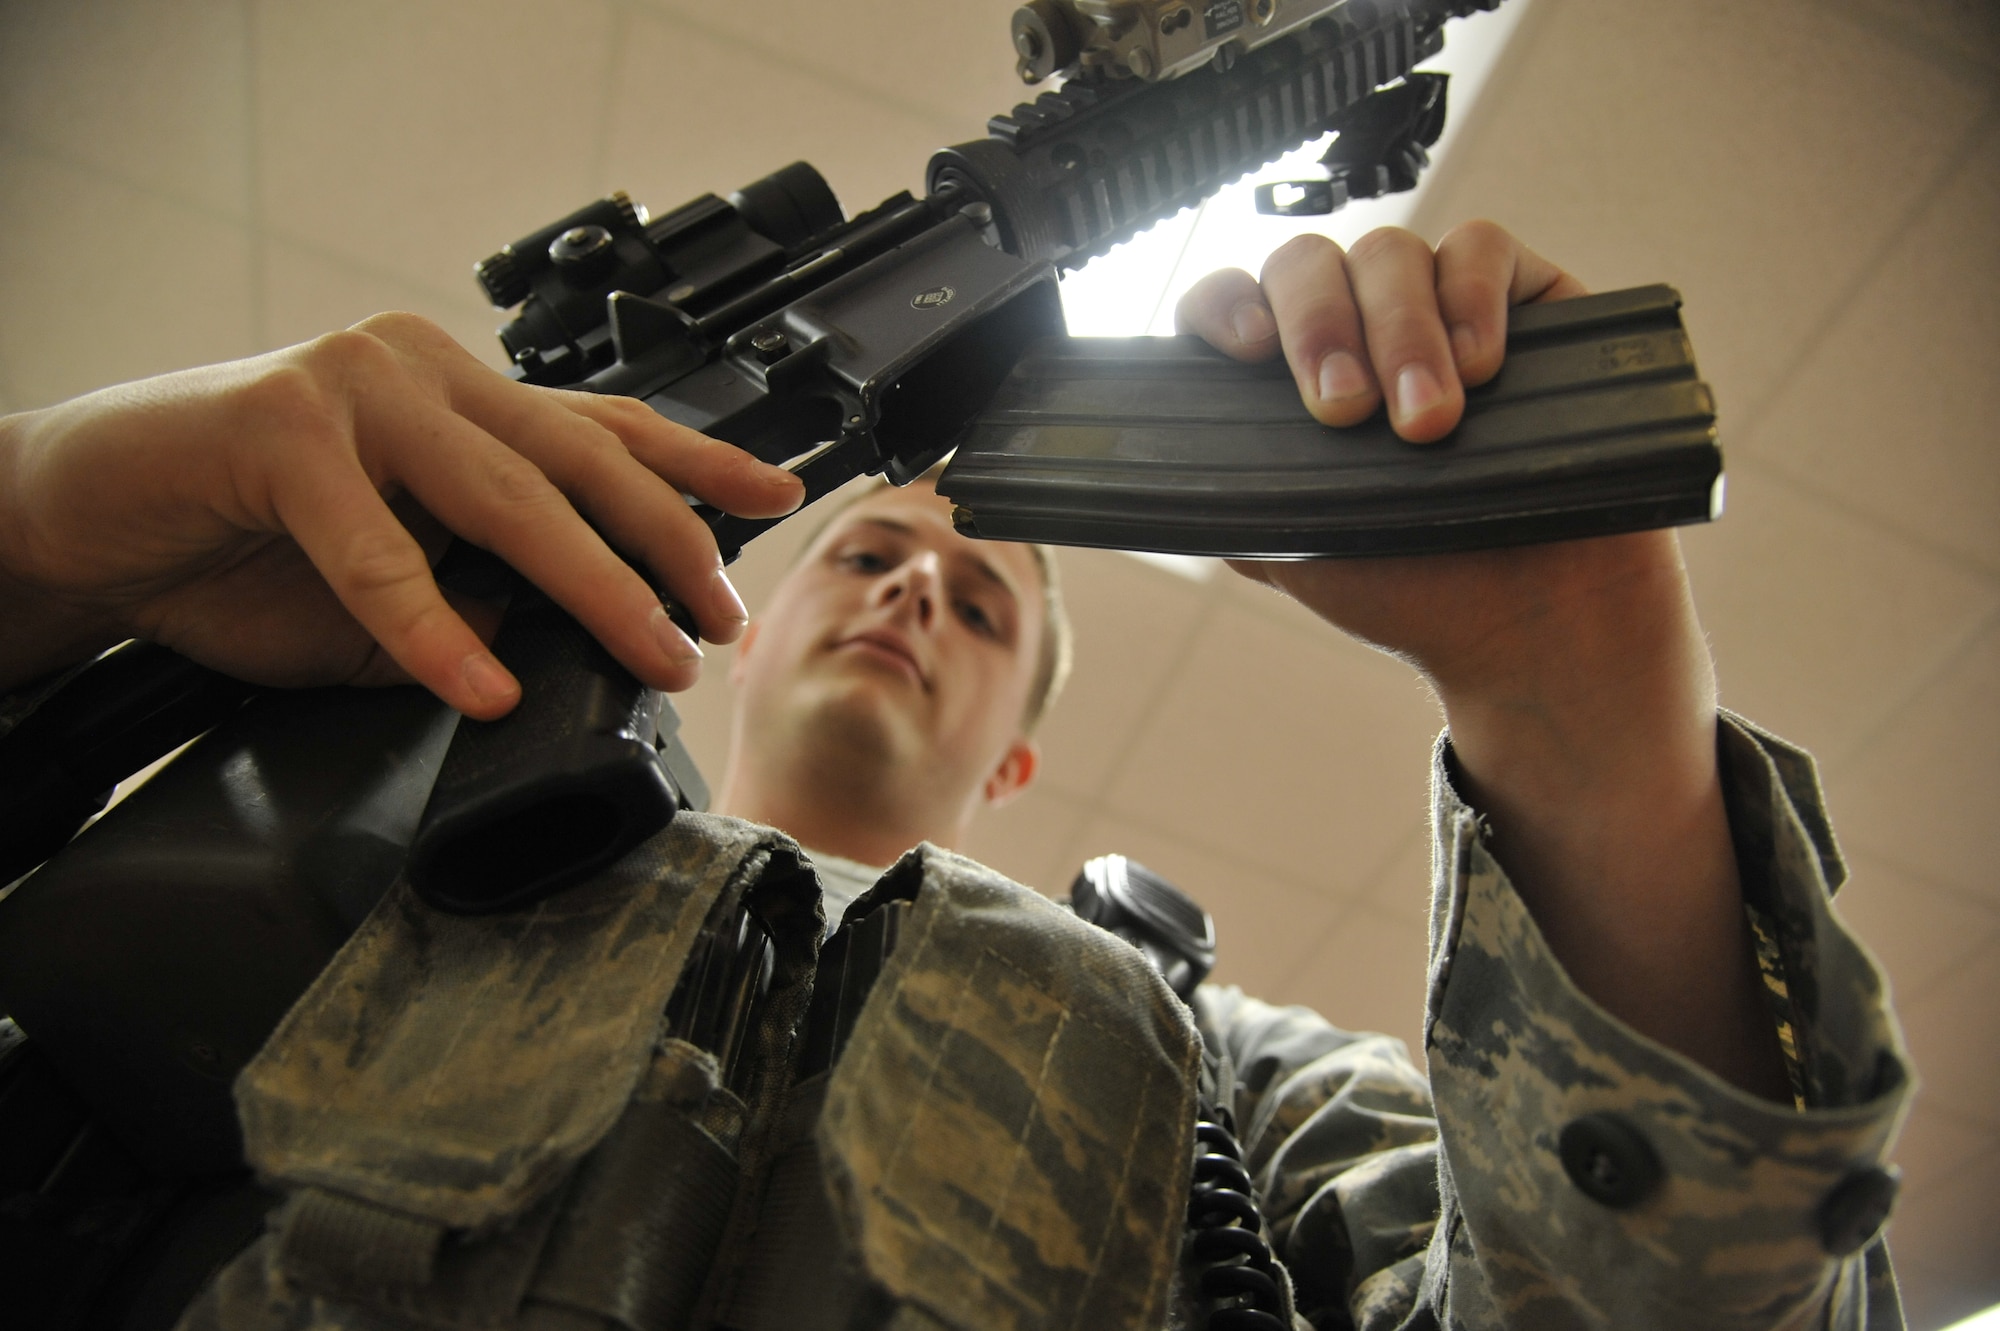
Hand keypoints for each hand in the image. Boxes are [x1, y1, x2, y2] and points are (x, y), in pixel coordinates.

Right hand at [0, 313, 803, 716]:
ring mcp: (354, 387)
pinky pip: (377, 546)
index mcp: (460, 391)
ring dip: (591, 586)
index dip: (697, 458)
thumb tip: (576, 638)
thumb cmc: (242, 544)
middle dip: (668, 546)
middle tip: (718, 623)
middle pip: (581, 459)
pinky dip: (432, 626)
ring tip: (650, 655)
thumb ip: (482, 595)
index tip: (779, 495)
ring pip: (505, 494)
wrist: (89, 515)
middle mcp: (423, 367)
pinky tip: (480, 685)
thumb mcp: (393, 581)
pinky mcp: (277, 428)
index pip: (601, 423)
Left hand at [1177, 223, 1788, 1099]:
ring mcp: (1467, 338)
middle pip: (1323, 260)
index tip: (1215, 358)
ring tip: (1412, 423)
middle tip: (1323, 409)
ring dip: (1405, 324)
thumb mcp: (1305, 568)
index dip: (1218, 311)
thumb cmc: (1425, 614)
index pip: (1245, 307)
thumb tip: (1113, 501)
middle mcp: (1379, 349)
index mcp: (1304, 391)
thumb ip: (1229, 518)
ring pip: (1417, 251)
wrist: (1552, 660)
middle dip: (1318, 320)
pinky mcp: (1554, 340)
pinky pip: (1515, 264)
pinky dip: (1490, 305)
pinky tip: (1475, 385)